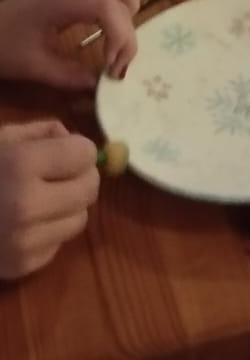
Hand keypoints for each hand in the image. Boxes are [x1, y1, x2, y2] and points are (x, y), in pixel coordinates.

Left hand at [0, 0, 139, 89]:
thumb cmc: (3, 46)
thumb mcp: (34, 67)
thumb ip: (69, 76)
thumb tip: (100, 87)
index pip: (110, 7)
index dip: (122, 37)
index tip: (113, 70)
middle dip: (127, 29)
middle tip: (116, 64)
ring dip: (127, 7)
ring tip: (117, 42)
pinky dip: (116, 3)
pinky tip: (107, 31)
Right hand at [0, 120, 98, 279]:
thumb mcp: (3, 138)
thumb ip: (44, 133)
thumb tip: (77, 142)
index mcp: (22, 165)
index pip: (85, 154)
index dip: (79, 149)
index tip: (67, 150)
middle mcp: (28, 206)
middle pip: (90, 189)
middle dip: (81, 176)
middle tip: (64, 174)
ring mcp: (25, 242)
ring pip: (80, 219)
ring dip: (69, 206)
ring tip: (44, 198)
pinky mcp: (21, 267)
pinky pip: (58, 244)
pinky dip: (50, 231)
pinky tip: (27, 223)